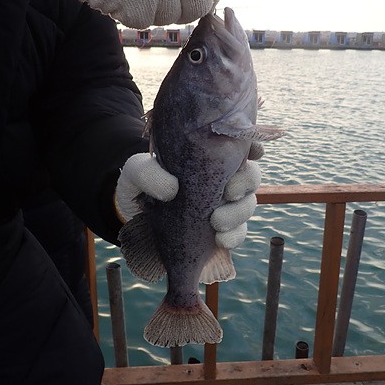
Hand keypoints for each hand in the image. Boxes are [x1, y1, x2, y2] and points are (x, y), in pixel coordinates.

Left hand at [115, 144, 262, 249]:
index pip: (238, 144)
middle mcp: (221, 179)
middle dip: (246, 182)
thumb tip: (172, 188)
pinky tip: (220, 240)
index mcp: (207, 157)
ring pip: (248, 204)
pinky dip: (234, 236)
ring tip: (217, 222)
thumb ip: (147, 172)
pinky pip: (239, 232)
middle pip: (251, 175)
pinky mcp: (221, 232)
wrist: (131, 224)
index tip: (253, 152)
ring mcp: (223, 206)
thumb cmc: (138, 189)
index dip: (252, 145)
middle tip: (228, 192)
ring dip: (239, 212)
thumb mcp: (134, 173)